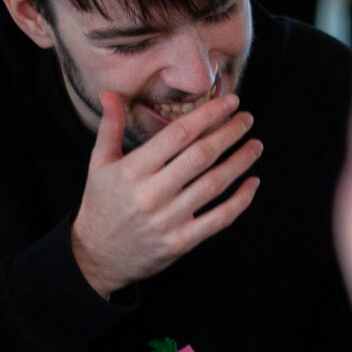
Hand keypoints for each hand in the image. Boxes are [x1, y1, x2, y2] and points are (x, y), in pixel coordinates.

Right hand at [71, 90, 262, 297]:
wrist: (96, 257)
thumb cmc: (100, 205)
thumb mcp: (99, 165)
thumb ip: (110, 128)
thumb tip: (110, 94)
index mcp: (132, 170)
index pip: (178, 134)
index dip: (208, 114)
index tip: (230, 102)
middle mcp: (150, 194)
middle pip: (201, 156)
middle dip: (230, 133)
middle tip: (246, 119)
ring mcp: (167, 219)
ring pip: (215, 184)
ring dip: (241, 162)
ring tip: (255, 146)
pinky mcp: (180, 241)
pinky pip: (219, 218)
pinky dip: (241, 200)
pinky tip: (253, 183)